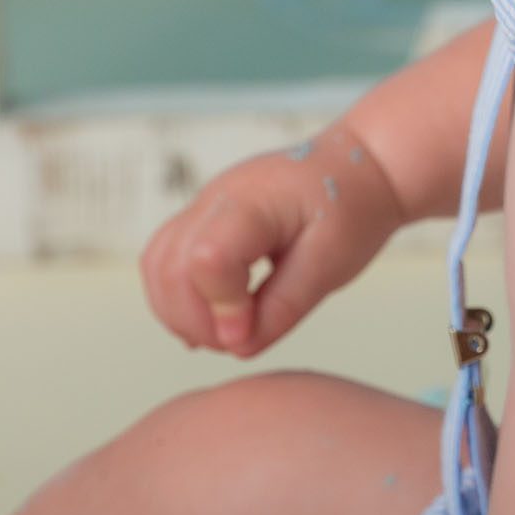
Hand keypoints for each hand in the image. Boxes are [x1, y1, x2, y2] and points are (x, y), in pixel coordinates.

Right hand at [139, 116, 406, 359]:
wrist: (357, 168)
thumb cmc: (351, 208)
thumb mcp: (332, 264)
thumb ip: (284, 307)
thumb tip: (238, 346)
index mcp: (254, 202)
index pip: (207, 258)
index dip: (221, 308)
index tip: (249, 334)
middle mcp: (217, 198)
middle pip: (169, 265)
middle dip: (193, 320)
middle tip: (237, 342)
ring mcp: (204, 204)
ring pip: (156, 263)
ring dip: (177, 311)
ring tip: (223, 333)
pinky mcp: (202, 218)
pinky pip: (165, 257)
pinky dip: (176, 295)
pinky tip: (211, 319)